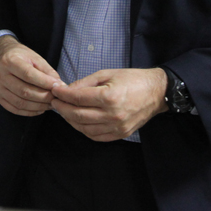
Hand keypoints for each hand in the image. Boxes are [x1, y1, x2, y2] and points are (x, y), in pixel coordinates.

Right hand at [0, 36, 62, 115]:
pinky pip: (15, 109)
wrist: (1, 57)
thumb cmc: (20, 56)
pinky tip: (40, 109)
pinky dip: (30, 112)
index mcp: (9, 61)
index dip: (44, 82)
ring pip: (20, 102)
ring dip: (38, 106)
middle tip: (56, 98)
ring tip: (50, 104)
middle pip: (24, 91)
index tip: (58, 86)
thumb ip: (47, 70)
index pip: (28, 75)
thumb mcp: (34, 57)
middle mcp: (0, 75)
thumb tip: (59, 85)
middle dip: (44, 97)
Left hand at [51, 67, 167, 140]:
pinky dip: (84, 130)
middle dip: (62, 108)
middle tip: (54, 102)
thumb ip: (85, 83)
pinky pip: (96, 136)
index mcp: (109, 97)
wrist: (156, 92)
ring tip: (64, 111)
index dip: (62, 95)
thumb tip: (67, 89)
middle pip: (78, 115)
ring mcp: (117, 127)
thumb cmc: (132, 79)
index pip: (78, 98)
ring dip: (71, 120)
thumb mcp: (106, 74)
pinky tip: (78, 121)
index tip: (54, 91)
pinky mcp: (121, 134)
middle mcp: (113, 114)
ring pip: (85, 128)